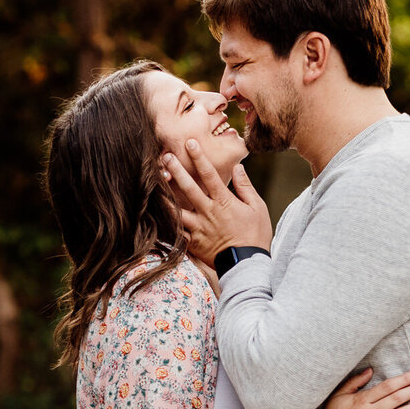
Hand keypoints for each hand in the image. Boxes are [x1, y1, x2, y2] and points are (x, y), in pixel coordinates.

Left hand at [161, 139, 272, 263]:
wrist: (247, 265)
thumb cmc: (255, 236)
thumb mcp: (257, 208)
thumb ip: (246, 187)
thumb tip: (238, 168)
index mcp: (224, 202)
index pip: (210, 175)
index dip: (199, 157)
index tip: (190, 143)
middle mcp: (208, 212)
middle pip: (188, 188)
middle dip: (176, 170)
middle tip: (165, 156)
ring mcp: (198, 227)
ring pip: (177, 209)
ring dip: (164, 195)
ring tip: (152, 184)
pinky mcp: (193, 242)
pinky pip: (176, 231)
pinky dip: (165, 223)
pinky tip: (154, 214)